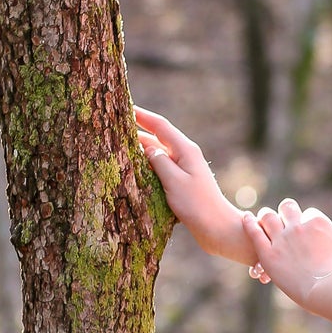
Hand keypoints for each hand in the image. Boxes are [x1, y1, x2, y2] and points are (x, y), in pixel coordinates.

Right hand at [134, 106, 250, 262]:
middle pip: (158, 137)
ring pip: (158, 152)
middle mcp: (186, 155)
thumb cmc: (197, 205)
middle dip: (137, 130)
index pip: (160, 126)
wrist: (217, 227)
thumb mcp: (174, 181)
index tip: (124, 106)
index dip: (142, 115)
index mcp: (186, 150)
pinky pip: (161, 166)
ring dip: (140, 147)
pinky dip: (147, 163)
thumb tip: (147, 147)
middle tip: (114, 126)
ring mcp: (185, 168)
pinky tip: (135, 166)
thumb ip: (159, 161)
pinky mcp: (182, 181)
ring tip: (119, 144)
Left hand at [242, 199, 331, 307]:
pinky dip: (249, 223)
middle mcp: (298, 227)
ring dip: (266, 216)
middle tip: (283, 219)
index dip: (306, 221)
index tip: (305, 228)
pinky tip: (246, 218)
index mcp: (318, 223)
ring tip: (263, 219)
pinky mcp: (268, 255)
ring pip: (268, 216)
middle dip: (286, 212)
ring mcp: (282, 240)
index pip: (309, 213)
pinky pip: (254, 233)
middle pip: (287, 208)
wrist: (330, 291)